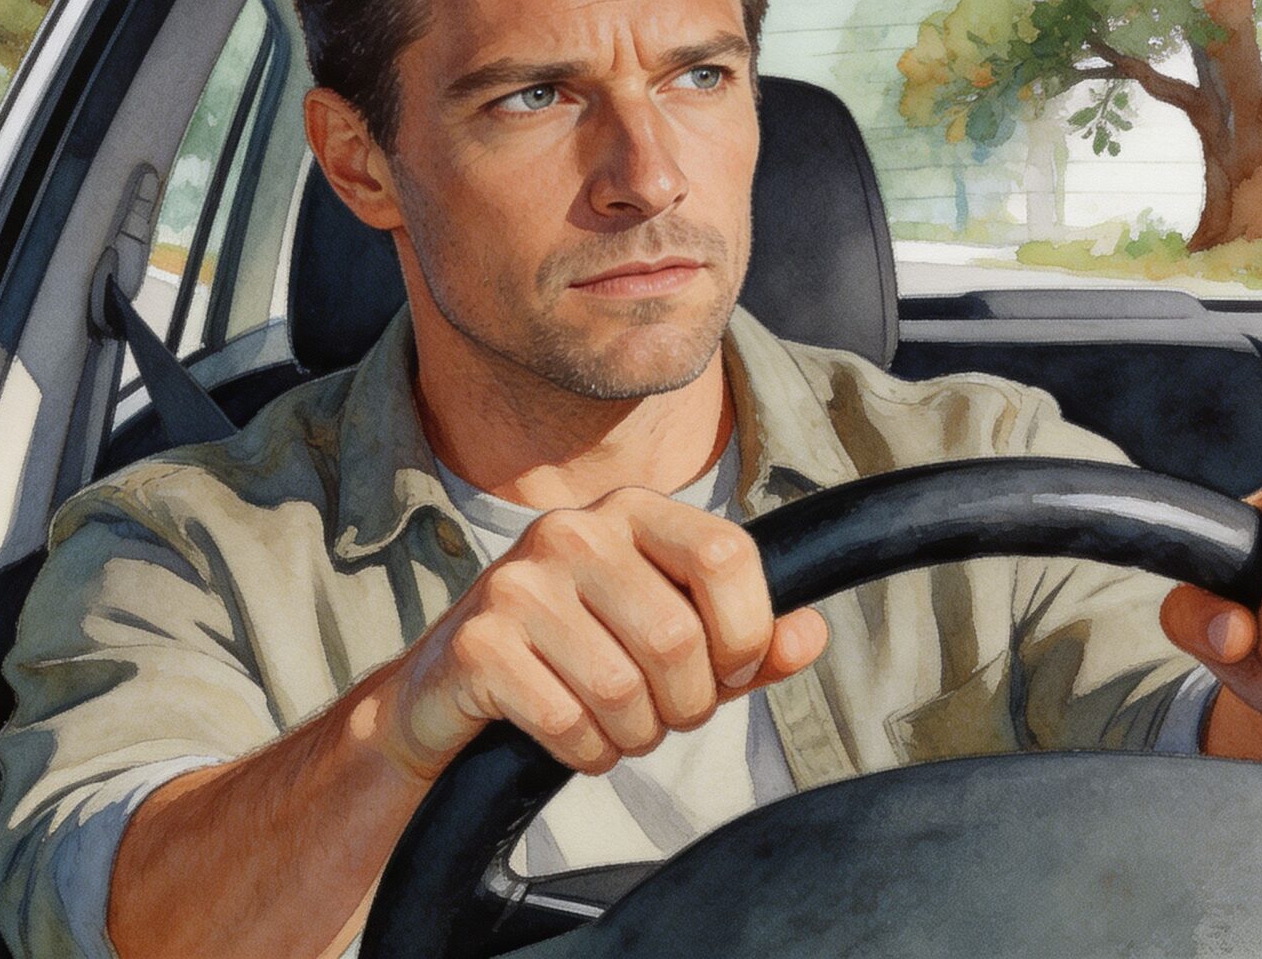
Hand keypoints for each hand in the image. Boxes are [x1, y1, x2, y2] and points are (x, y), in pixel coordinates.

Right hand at [370, 487, 826, 779]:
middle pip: (679, 640)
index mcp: (630, 510)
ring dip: (634, 736)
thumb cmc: (576, 656)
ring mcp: (517, 583)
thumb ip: (744, 640)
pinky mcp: (479, 643)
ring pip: (625, 690)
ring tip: (615, 726)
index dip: (747, 633)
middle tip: (661, 714)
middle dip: (686, 705)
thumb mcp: (667, 637)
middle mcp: (571, 531)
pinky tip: (572, 738)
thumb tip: (813, 635)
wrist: (448, 688)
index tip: (729, 671)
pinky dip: (586, 752)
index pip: (727, 555)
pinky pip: (569, 723)